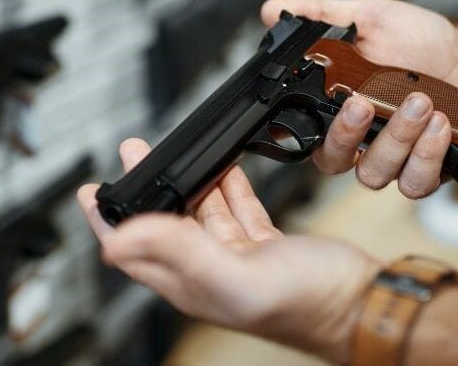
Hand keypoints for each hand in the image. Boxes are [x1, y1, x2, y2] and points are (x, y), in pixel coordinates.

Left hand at [78, 139, 379, 363]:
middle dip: (143, 188)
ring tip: (164, 152)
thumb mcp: (236, 275)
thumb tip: (118, 240)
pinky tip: (223, 167)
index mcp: (191, 283)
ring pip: (198, 211)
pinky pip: (235, 209)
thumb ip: (179, 252)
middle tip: (130, 154)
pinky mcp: (265, 244)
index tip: (91, 192)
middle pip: (161, 223)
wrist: (365, 303)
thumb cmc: (310, 305)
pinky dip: (226, 185)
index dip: (108, 221)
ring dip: (183, 180)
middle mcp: (208, 271)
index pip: (132, 251)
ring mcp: (238, 257)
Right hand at [261, 0, 457, 197]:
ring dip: (396, 139)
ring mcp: (392, 159)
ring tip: (420, 101)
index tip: (322, 97)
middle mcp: (359, 140)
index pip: (305, 131)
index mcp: (335, 108)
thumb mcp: (368, 18)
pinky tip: (441, 123)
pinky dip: (427, 155)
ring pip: (375, 173)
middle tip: (364, 103)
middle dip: (347, 134)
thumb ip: (320, 15)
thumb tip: (273, 9)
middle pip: (333, 161)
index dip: (305, 126)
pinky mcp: (426, 171)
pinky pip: (416, 182)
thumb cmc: (420, 42)